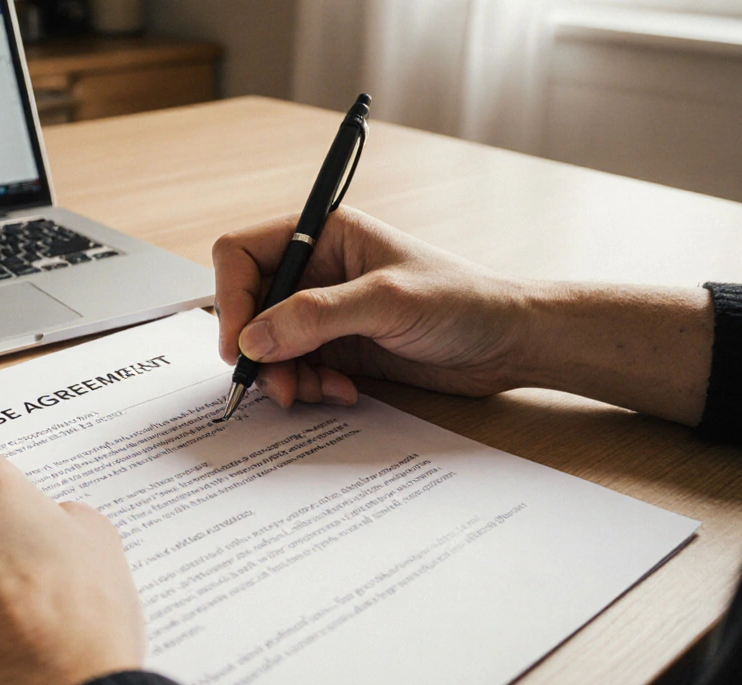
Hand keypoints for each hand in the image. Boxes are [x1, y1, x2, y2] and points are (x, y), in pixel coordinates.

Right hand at [213, 207, 530, 407]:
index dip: (231, 297)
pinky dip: (308, 386)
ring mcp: (326, 313)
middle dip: (256, 348)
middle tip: (275, 383)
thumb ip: (316, 317)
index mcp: (324, 235)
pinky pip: (297, 370)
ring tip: (314, 392)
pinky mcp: (339, 349)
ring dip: (282, 374)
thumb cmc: (464, 301)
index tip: (239, 343)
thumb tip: (253, 338)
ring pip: (269, 345)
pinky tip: (342, 392)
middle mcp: (318, 271)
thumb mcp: (387, 302)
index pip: (243, 254)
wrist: (510, 344)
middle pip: (249, 306)